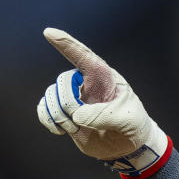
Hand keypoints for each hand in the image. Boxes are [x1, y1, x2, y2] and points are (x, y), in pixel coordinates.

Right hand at [36, 28, 169, 177]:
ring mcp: (74, 99)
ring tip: (77, 128)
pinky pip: (44, 110)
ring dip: (59, 115)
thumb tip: (77, 116)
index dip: (67, 44)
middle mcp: (86, 84)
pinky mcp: (66, 114)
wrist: (129, 145)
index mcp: (104, 78)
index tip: (50, 33)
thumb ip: (104, 115)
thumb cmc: (134, 125)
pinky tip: (60, 130)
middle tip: (81, 120)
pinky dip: (48, 120)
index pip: (85, 57)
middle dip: (67, 102)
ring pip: (51, 96)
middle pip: (63, 82)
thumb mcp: (127, 119)